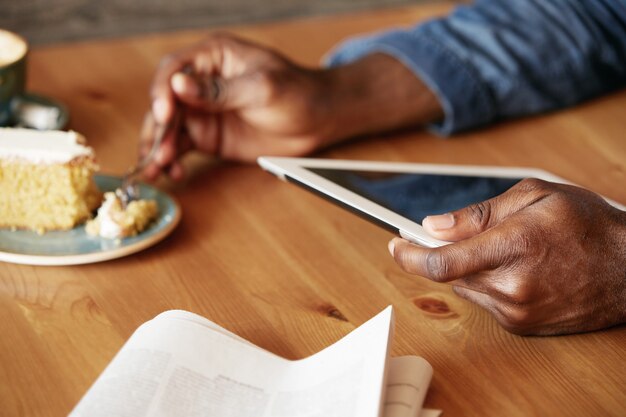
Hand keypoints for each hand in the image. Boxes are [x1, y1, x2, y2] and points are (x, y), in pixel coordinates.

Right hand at [142, 33, 333, 179]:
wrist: (318, 121)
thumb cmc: (297, 93)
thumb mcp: (262, 88)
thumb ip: (220, 91)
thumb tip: (179, 86)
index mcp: (214, 58)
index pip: (174, 69)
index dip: (163, 91)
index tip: (164, 114)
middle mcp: (201, 83)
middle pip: (165, 102)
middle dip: (158, 127)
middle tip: (157, 152)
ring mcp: (203, 111)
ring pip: (168, 127)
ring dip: (158, 147)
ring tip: (156, 169)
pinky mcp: (207, 136)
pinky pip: (181, 146)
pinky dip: (171, 159)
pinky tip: (170, 172)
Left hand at [388, 178, 625, 334]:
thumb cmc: (587, 226)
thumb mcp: (534, 197)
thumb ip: (477, 214)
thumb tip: (433, 227)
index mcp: (514, 246)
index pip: (441, 262)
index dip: (408, 255)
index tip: (394, 244)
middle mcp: (512, 286)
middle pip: (450, 273)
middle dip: (448, 253)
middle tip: (467, 235)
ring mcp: (517, 311)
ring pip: (465, 287)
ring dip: (471, 268)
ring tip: (511, 250)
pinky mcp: (521, 326)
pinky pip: (485, 302)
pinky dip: (488, 284)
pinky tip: (519, 270)